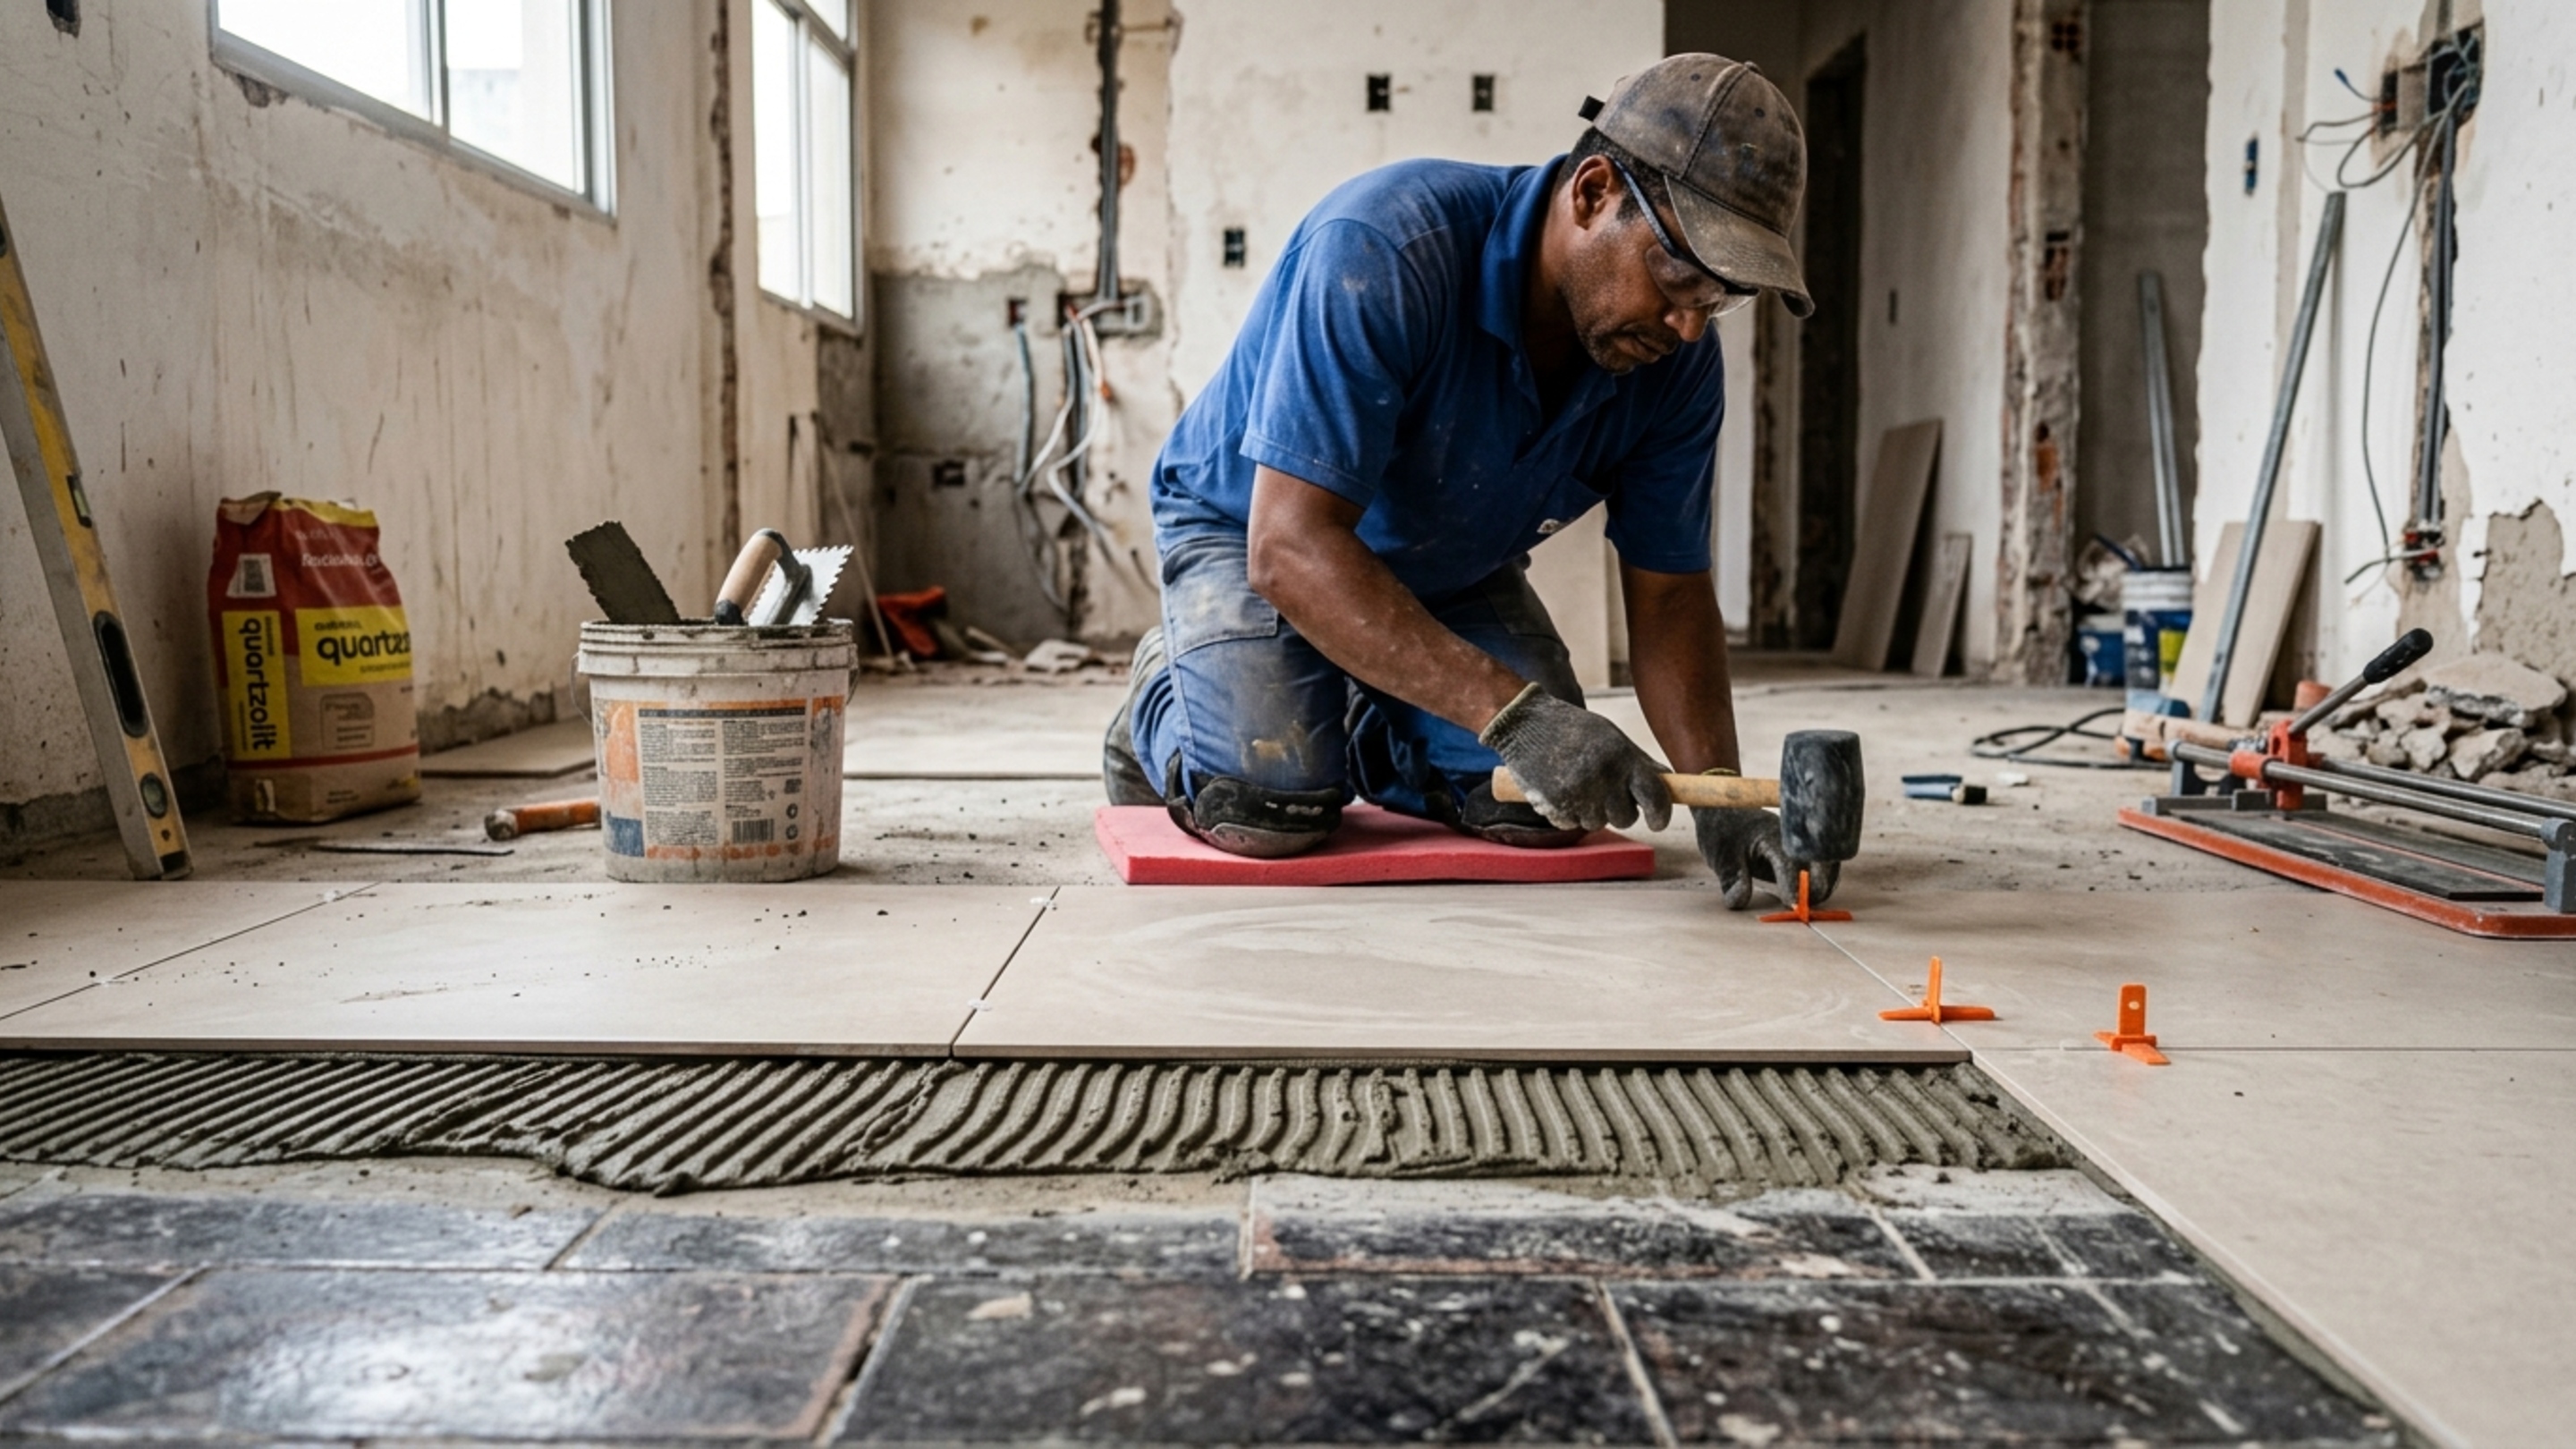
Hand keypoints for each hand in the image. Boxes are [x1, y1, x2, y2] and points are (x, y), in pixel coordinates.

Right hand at [1479, 684, 1672, 832]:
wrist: (1526, 723)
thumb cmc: (1574, 730)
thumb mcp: (1612, 738)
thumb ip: (1639, 762)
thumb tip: (1668, 783)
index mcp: (1623, 757)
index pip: (1655, 796)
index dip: (1661, 815)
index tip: (1657, 822)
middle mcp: (1604, 777)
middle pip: (1625, 818)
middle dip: (1617, 809)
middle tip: (1601, 789)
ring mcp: (1579, 793)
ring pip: (1596, 823)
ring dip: (1589, 810)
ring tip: (1575, 782)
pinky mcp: (1555, 805)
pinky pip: (1570, 824)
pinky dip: (1566, 812)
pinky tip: (1557, 788)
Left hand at [1693, 804, 1837, 909]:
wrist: (1724, 809)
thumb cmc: (1722, 831)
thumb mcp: (1721, 856)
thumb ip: (1732, 879)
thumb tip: (1739, 902)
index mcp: (1771, 836)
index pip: (1790, 861)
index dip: (1795, 885)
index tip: (1793, 906)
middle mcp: (1792, 837)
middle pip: (1821, 860)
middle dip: (1819, 885)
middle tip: (1807, 908)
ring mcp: (1800, 842)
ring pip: (1827, 863)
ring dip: (1824, 884)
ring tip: (1809, 905)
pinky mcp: (1802, 850)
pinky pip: (1822, 865)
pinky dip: (1822, 880)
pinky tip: (1811, 896)